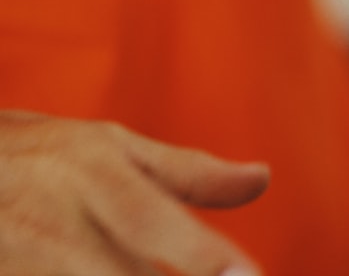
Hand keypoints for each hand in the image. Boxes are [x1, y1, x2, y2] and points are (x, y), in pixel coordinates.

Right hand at [0, 111, 268, 275]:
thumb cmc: (34, 158)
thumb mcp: (108, 148)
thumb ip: (187, 172)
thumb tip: (263, 179)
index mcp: (92, 175)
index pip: (151, 220)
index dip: (203, 256)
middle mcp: (55, 226)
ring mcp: (21, 263)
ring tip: (144, 268)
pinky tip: (113, 275)